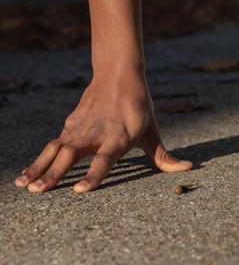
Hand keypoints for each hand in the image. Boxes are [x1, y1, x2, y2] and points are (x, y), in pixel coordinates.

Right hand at [15, 70, 191, 192]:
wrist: (119, 73)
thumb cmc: (139, 106)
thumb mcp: (153, 130)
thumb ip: (164, 155)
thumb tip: (188, 168)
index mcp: (119, 136)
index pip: (106, 159)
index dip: (94, 175)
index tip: (80, 190)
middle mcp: (97, 132)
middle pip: (72, 155)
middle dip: (54, 174)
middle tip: (39, 192)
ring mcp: (80, 127)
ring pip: (56, 149)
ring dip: (39, 167)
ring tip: (24, 186)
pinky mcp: (70, 123)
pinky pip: (53, 144)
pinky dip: (39, 158)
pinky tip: (28, 174)